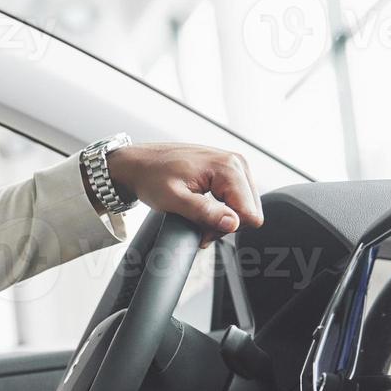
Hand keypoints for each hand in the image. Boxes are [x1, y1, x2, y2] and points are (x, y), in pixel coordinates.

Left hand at [96, 143, 264, 246]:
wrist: (140, 163)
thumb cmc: (151, 177)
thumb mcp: (174, 200)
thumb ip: (205, 213)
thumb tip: (233, 223)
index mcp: (228, 167)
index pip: (250, 214)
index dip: (226, 228)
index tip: (203, 228)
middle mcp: (236, 163)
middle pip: (250, 212)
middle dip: (225, 224)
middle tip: (198, 222)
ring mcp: (234, 165)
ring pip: (245, 207)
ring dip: (222, 218)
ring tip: (197, 214)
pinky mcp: (229, 171)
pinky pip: (237, 199)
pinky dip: (221, 209)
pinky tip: (204, 207)